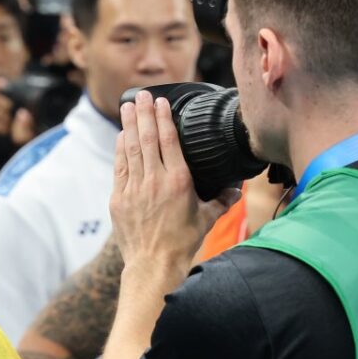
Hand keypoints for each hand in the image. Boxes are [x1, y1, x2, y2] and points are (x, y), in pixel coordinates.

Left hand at [111, 94, 217, 273]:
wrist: (153, 264)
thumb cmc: (184, 242)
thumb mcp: (209, 217)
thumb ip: (222, 198)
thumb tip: (237, 186)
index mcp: (179, 181)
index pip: (169, 141)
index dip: (163, 118)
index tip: (161, 101)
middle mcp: (154, 181)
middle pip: (147, 139)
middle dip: (144, 114)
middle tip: (141, 94)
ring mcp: (134, 189)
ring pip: (131, 149)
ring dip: (129, 126)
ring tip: (128, 106)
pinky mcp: (119, 199)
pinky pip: (120, 167)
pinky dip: (121, 150)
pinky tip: (122, 136)